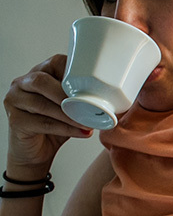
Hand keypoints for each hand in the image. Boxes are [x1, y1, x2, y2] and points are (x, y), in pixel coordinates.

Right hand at [5, 55, 90, 177]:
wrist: (36, 153)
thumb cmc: (55, 126)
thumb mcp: (71, 109)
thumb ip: (82, 99)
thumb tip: (115, 100)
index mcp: (38, 74)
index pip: (55, 63)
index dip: (74, 71)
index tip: (94, 84)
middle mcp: (22, 84)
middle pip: (42, 81)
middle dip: (68, 94)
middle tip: (90, 106)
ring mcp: (14, 101)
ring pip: (42, 104)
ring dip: (69, 114)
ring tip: (88, 122)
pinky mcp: (14, 120)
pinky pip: (42, 122)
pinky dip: (64, 128)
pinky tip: (80, 132)